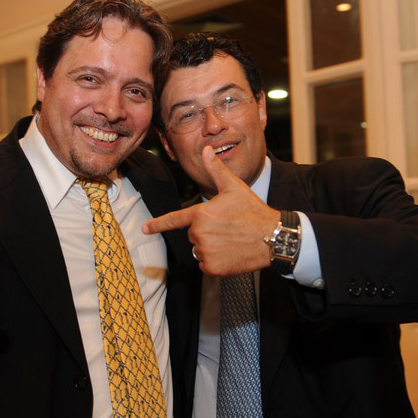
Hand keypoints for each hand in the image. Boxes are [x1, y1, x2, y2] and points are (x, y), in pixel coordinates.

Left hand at [142, 146, 278, 276]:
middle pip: (193, 234)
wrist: (272, 237)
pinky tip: (231, 253)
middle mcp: (199, 233)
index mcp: (200, 214)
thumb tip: (206, 150)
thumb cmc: (253, 211)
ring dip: (211, 247)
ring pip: (199, 250)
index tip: (145, 228)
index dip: (157, 224)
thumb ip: (215, 170)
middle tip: (227, 227)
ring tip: (231, 240)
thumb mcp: (233, 187)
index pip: (174, 220)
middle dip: (206, 232)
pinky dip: (216, 262)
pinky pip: (206, 264)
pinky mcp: (212, 268)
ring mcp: (205, 252)